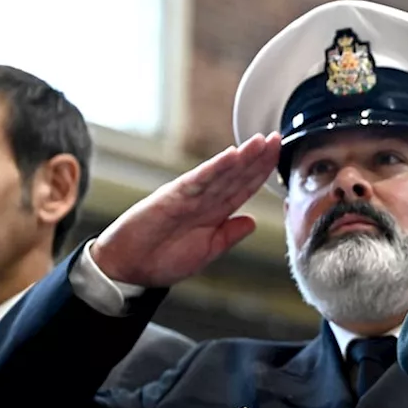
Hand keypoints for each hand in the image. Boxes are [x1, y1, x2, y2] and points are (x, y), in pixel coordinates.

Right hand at [90, 133, 282, 286]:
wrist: (129, 270)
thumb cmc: (163, 260)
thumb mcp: (207, 251)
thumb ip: (229, 235)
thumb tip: (253, 222)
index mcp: (214, 212)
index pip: (244, 187)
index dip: (262, 172)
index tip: (278, 156)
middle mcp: (204, 199)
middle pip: (237, 174)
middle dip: (258, 157)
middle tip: (277, 138)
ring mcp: (189, 195)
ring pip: (222, 172)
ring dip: (242, 156)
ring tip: (261, 141)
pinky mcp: (172, 196)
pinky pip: (199, 180)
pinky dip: (216, 167)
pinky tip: (232, 156)